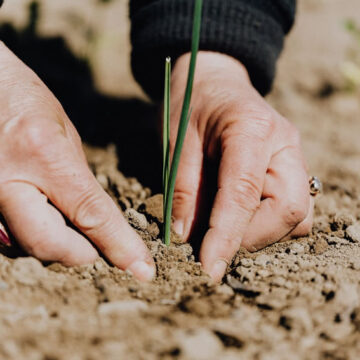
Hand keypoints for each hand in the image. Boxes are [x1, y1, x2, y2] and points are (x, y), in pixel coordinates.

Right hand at [0, 42, 154, 280]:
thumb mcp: (66, 135)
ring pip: (28, 246)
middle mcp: (8, 182)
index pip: (91, 214)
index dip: (120, 246)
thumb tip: (96, 224)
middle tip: (100, 246)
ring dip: (58, 245)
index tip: (142, 269)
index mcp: (45, 155)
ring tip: (75, 229)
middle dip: (83, 253)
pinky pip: (9, 237)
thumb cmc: (26, 101)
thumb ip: (80, 183)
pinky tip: (47, 219)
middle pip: (51, 245)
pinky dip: (35, 236)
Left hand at [170, 51, 312, 281]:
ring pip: (297, 215)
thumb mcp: (177, 141)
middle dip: (250, 238)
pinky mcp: (291, 168)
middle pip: (289, 210)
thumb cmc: (191, 104)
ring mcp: (293, 156)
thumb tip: (186, 237)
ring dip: (261, 233)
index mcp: (251, 129)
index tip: (209, 269)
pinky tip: (239, 215)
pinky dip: (267, 223)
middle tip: (213, 242)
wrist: (213, 81)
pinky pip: (293, 209)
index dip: (226, 236)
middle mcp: (284, 144)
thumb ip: (183, 188)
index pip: (244, 194)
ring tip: (224, 226)